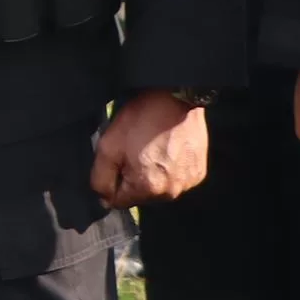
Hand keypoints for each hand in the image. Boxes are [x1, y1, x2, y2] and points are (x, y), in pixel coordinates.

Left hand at [93, 92, 213, 206]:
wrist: (175, 99)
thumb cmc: (140, 120)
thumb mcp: (108, 147)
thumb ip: (101, 179)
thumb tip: (103, 200)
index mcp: (148, 188)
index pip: (118, 201)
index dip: (112, 181)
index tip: (117, 160)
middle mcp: (171, 192)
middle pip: (140, 196)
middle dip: (132, 177)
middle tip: (134, 150)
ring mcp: (188, 183)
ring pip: (158, 188)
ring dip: (151, 174)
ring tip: (151, 148)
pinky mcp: (198, 173)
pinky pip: (176, 179)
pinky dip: (168, 169)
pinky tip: (166, 149)